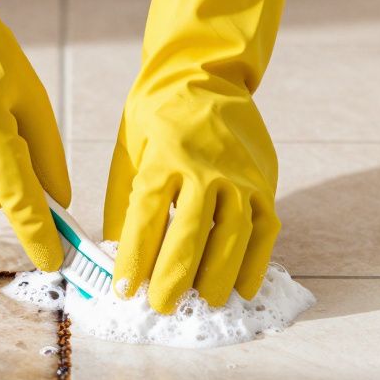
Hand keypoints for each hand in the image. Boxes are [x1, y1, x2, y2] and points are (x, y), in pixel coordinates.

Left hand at [103, 0, 294, 313]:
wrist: (203, 72)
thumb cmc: (156, 115)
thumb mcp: (128, 149)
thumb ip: (123, 201)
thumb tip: (114, 254)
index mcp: (163, 158)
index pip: (147, 217)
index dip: (135, 258)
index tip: (123, 291)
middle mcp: (205, 168)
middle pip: (191, 233)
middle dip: (175, 277)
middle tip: (161, 307)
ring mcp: (240, 176)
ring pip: (233, 235)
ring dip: (218, 276)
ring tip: (204, 303)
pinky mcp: (264, 181)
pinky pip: (264, 229)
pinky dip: (255, 262)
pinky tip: (242, 288)